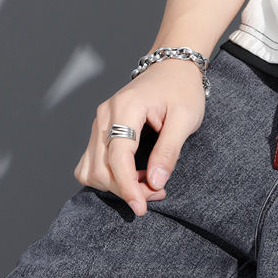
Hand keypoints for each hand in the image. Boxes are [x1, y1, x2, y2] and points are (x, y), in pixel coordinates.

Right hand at [73, 58, 205, 216]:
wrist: (172, 70)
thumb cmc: (182, 91)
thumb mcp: (185, 120)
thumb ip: (169, 151)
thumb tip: (156, 183)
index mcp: (125, 108)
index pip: (118, 156)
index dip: (128, 186)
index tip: (141, 207)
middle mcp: (105, 116)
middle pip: (100, 168)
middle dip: (126, 189)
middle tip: (157, 192)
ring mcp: (99, 124)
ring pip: (92, 170)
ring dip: (117, 186)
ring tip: (148, 183)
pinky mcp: (101, 132)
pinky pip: (92, 164)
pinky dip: (110, 178)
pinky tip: (135, 176)